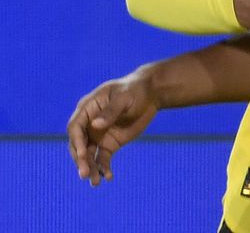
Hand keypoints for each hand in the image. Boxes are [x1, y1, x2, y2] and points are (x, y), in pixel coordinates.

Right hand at [67, 71, 158, 185]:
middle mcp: (88, 124)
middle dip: (80, 160)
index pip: (75, 127)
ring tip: (96, 182)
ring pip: (88, 155)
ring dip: (90, 168)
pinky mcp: (108, 144)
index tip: (81, 154)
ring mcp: (97, 135)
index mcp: (87, 108)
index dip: (76, 141)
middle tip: (85, 174)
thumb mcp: (124, 98)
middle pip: (78, 144)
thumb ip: (110, 111)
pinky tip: (109, 177)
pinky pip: (102, 158)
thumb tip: (95, 125)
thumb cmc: (135, 90)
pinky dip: (103, 168)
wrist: (151, 94)